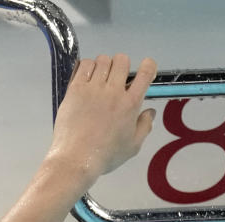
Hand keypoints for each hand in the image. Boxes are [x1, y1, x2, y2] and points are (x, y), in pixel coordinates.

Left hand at [46, 54, 156, 181]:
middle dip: (122, 65)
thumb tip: (150, 112)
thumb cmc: (105, 156)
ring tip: (99, 78)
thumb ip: (144, 126)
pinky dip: (87, 67)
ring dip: (104, 65)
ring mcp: (92, 90)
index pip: (146, 72)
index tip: (144, 70)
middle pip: (122, 60)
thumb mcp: (133, 146)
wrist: (76, 159)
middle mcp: (113, 92)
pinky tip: (86, 78)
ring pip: (103, 60)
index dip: (148, 66)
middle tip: (115, 78)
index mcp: (131, 103)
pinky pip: (84, 66)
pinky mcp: (74, 91)